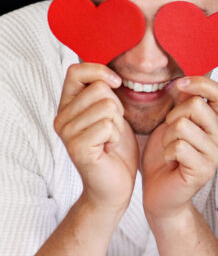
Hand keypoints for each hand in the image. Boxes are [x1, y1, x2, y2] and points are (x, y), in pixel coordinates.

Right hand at [53, 62, 136, 210]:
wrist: (115, 185)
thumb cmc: (116, 149)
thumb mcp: (113, 114)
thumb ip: (106, 93)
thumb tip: (114, 71)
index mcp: (68, 106)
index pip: (76, 71)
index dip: (100, 72)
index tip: (117, 84)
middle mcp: (61, 118)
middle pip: (99, 89)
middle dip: (117, 107)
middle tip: (112, 129)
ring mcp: (66, 133)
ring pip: (107, 106)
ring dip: (118, 124)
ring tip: (110, 139)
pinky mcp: (77, 147)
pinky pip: (108, 125)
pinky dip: (117, 136)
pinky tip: (109, 148)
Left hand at [141, 77, 217, 221]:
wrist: (161, 194)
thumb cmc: (165, 157)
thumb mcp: (173, 124)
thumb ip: (183, 104)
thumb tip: (185, 81)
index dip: (200, 83)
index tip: (179, 86)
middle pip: (196, 106)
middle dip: (173, 116)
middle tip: (170, 134)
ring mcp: (215, 155)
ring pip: (183, 126)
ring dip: (166, 137)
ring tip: (169, 150)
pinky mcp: (203, 170)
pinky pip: (178, 147)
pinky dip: (166, 152)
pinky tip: (170, 162)